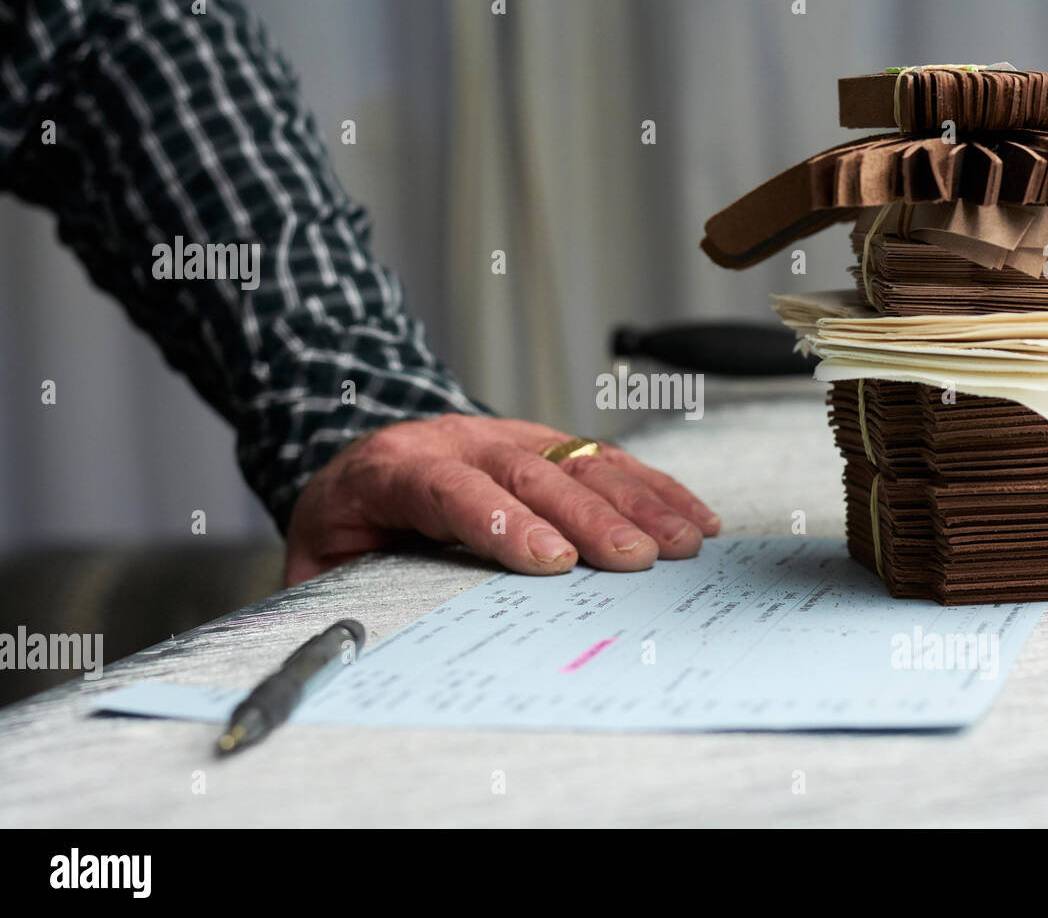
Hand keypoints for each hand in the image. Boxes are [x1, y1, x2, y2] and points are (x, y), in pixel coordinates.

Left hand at [284, 415, 720, 585]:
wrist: (362, 461)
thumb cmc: (349, 523)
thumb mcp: (320, 565)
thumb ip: (339, 600)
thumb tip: (364, 649)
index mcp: (394, 469)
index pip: (450, 487)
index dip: (502, 520)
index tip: (550, 559)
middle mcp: (458, 441)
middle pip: (530, 473)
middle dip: (589, 516)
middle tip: (635, 558)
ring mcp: (508, 437)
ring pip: (579, 460)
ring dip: (636, 502)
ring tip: (680, 541)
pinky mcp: (546, 442)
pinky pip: (604, 459)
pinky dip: (652, 487)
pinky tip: (688, 514)